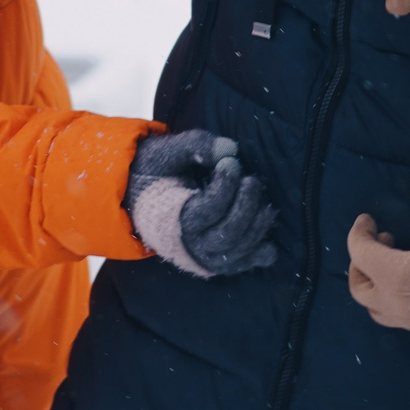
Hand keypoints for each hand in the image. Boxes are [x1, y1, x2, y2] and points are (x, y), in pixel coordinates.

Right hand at [126, 129, 277, 277]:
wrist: (143, 203)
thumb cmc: (156, 175)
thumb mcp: (164, 153)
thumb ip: (194, 146)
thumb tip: (230, 149)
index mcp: (172, 220)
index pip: (209, 209)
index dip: (225, 185)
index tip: (231, 163)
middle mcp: (190, 245)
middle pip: (228, 233)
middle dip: (246, 205)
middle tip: (252, 180)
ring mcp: (205, 257)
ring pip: (239, 249)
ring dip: (258, 224)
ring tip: (263, 199)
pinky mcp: (218, 261)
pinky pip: (244, 263)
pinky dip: (260, 253)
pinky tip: (266, 234)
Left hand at [347, 180, 409, 337]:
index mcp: (391, 275)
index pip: (359, 252)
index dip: (360, 231)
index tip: (368, 220)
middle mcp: (392, 302)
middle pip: (358, 286)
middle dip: (360, 262)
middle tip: (379, 241)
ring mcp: (406, 320)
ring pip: (374, 306)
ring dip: (375, 284)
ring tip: (392, 263)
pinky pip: (394, 316)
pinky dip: (391, 298)